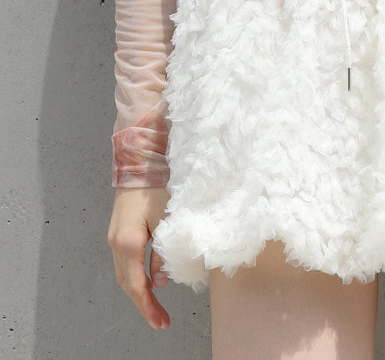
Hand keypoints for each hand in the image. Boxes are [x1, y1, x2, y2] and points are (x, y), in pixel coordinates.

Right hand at [107, 186, 170, 329]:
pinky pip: (124, 263)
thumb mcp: (166, 222)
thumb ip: (163, 253)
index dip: (148, 306)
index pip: (137, 285)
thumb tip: (161, 281)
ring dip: (138, 291)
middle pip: (127, 284)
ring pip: (124, 275)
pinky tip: (147, 281)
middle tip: (160, 320)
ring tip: (154, 306)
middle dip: (143, 304)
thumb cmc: (156, 189)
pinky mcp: (117, 233)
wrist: (139, 166)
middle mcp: (116, 244)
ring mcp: (114, 239)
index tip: (160, 322)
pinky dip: (134, 276)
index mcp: (129, 243)